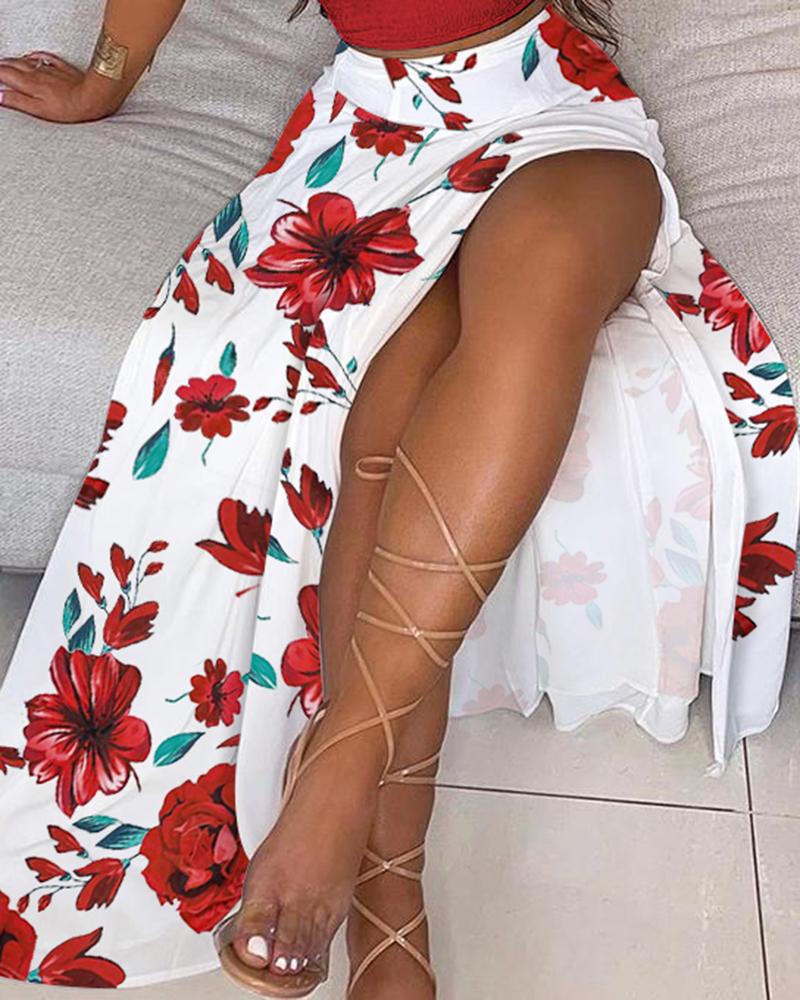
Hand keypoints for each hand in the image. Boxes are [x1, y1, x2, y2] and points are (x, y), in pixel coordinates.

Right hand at [0, 52, 130, 121]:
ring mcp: (50, 69)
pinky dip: (34, 56)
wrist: (92, 98)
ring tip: (7, 62)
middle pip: (13, 65)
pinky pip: (44, 57)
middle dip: (2, 65)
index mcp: (29, 84)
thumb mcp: (39, 110)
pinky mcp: (62, 68)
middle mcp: (37, 73)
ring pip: (26, 60)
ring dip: (14, 60)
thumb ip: (18, 102)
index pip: (5, 74)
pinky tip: (32, 56)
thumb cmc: (68, 108)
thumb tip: (0, 97)